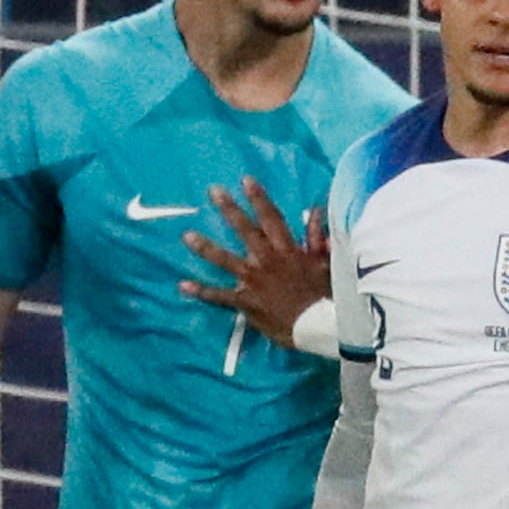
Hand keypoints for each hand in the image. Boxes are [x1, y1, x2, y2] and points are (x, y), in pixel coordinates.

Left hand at [180, 178, 332, 344]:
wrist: (320, 327)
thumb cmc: (325, 296)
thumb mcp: (326, 264)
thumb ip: (318, 237)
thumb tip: (315, 211)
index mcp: (288, 250)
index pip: (272, 219)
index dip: (259, 199)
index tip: (245, 181)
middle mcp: (268, 261)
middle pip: (246, 231)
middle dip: (230, 210)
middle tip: (214, 191)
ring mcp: (255, 281)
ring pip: (227, 261)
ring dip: (206, 248)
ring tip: (187, 236)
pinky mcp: (247, 302)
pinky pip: (221, 296)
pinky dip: (202, 291)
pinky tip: (183, 285)